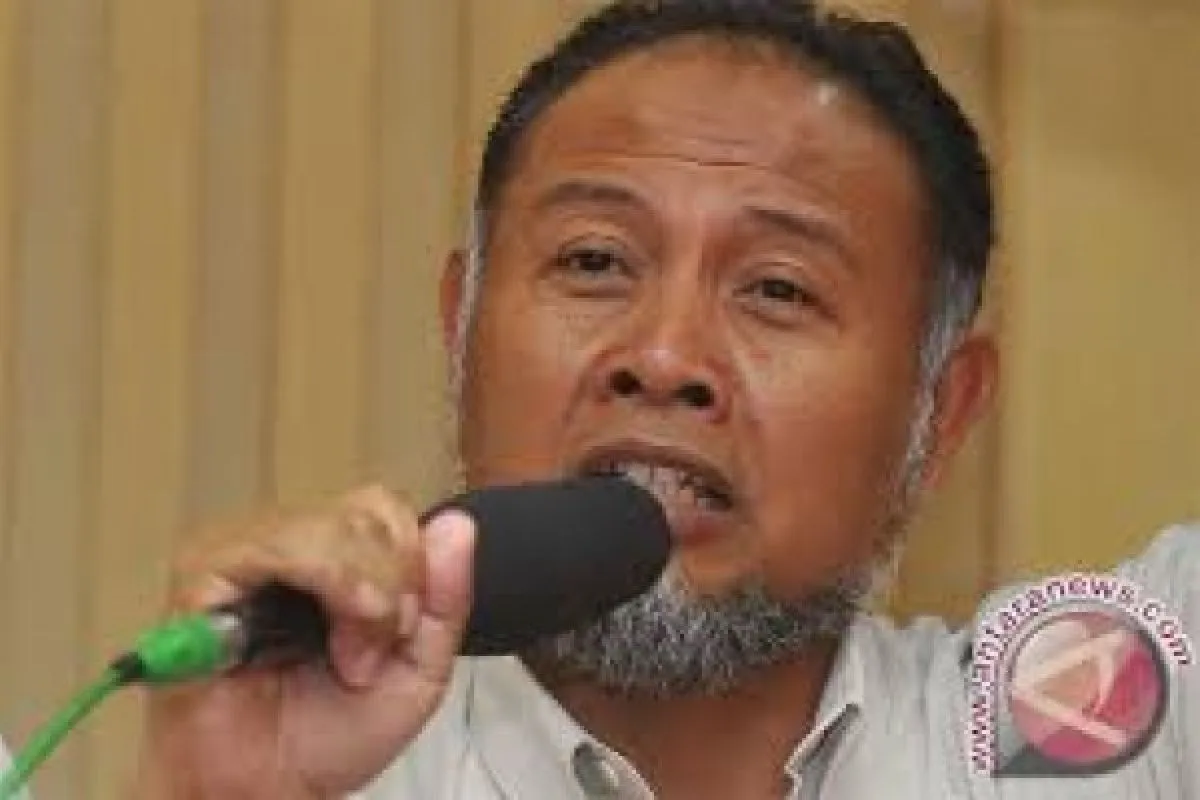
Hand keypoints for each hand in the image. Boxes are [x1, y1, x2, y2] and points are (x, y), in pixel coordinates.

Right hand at [135, 485, 474, 798]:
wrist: (265, 791)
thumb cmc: (328, 735)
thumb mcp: (418, 671)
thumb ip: (445, 600)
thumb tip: (458, 524)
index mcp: (336, 558)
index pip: (387, 508)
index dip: (413, 562)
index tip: (406, 627)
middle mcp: (289, 544)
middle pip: (367, 511)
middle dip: (393, 586)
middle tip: (371, 655)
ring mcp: (244, 553)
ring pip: (330, 524)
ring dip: (360, 593)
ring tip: (350, 659)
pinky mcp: (205, 574)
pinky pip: (277, 546)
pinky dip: (326, 583)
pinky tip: (331, 638)